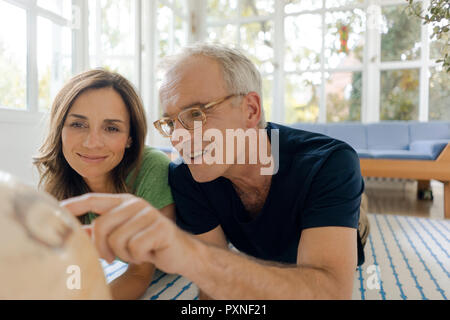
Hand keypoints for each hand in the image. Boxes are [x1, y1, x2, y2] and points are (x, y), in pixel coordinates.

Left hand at [60, 193, 195, 274]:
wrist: (180, 252)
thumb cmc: (148, 244)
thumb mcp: (122, 236)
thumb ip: (102, 230)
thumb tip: (78, 231)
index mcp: (124, 202)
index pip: (93, 200)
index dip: (74, 205)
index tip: (56, 211)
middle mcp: (135, 204)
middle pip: (101, 225)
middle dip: (102, 248)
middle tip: (111, 257)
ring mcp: (148, 214)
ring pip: (117, 240)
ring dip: (124, 254)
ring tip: (137, 252)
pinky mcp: (160, 227)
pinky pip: (134, 248)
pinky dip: (138, 257)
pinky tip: (148, 253)